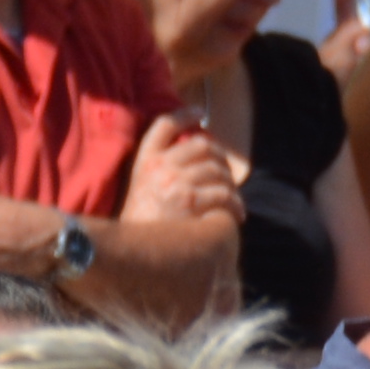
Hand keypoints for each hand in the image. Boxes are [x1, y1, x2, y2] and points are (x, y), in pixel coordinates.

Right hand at [122, 113, 245, 231]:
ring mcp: (176, 182)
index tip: (200, 114)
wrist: (132, 255)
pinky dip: (235, 204)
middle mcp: (160, 167)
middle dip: (220, 156)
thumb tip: (195, 159)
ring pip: (217, 170)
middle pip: (201, 144)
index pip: (164, 125)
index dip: (184, 115)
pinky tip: (237, 215)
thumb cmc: (141, 227)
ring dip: (230, 184)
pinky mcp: (191, 201)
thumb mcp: (140, 190)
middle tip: (226, 173)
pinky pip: (224, 194)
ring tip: (233, 198)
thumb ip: (160, 171)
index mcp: (144, 161)